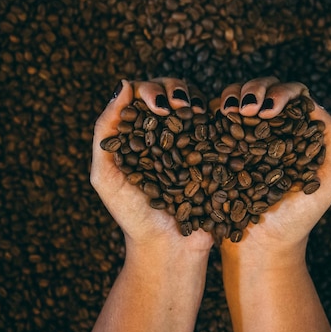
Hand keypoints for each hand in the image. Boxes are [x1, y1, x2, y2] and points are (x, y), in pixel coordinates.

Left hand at [90, 77, 212, 250]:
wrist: (168, 248)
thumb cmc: (132, 216)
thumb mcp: (105, 175)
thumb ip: (105, 131)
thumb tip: (123, 83)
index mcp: (141, 134)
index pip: (145, 96)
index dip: (151, 90)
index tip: (157, 106)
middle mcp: (170, 133)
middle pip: (175, 93)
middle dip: (177, 89)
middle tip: (179, 105)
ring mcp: (196, 143)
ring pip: (200, 105)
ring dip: (200, 100)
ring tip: (197, 111)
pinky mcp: (218, 156)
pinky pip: (223, 130)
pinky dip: (225, 118)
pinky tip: (225, 117)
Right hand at [213, 77, 330, 263]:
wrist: (260, 248)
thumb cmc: (298, 220)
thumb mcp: (328, 182)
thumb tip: (315, 104)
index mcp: (294, 134)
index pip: (292, 96)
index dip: (283, 92)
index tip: (272, 110)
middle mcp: (268, 131)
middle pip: (264, 88)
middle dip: (256, 89)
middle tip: (249, 109)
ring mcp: (241, 137)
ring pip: (237, 96)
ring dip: (234, 94)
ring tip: (232, 110)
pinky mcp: (217, 147)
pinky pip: (214, 117)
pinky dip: (215, 107)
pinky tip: (216, 114)